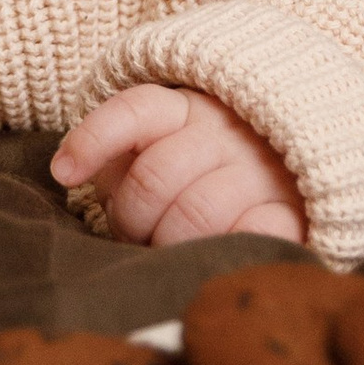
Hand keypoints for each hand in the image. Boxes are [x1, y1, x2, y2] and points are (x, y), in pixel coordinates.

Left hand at [50, 86, 307, 249]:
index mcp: (188, 109)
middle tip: (135, 236)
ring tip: (166, 253)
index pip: (135, 111)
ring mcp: (260, 172)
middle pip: (155, 176)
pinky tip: (212, 255)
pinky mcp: (289, 212)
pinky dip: (224, 248)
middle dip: (130, 218)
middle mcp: (225, 133)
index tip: (65, 172)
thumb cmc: (206, 166)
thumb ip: (123, 154)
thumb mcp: (162, 142)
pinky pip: (252, 235)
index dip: (93, 140)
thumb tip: (70, 172)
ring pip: (194, 214)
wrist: (298, 165)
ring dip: (167, 244)